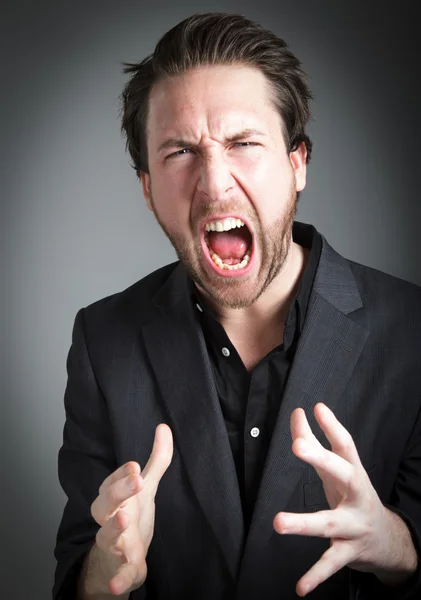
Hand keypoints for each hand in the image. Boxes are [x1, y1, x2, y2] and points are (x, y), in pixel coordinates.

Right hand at [88, 423, 172, 595]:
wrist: (119, 561)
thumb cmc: (131, 517)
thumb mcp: (146, 488)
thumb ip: (156, 460)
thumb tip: (163, 427)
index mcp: (114, 498)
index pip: (112, 482)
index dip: (122, 475)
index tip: (135, 465)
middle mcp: (109, 519)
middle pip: (104, 504)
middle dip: (118, 491)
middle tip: (135, 480)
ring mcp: (114, 544)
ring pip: (106, 536)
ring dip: (112, 529)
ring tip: (123, 519)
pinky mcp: (122, 568)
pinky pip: (118, 573)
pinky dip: (118, 578)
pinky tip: (119, 583)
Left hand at [273, 403, 408, 596]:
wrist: (388, 539)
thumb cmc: (353, 496)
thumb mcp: (337, 470)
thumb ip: (314, 443)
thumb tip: (298, 414)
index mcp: (353, 473)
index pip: (345, 445)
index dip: (331, 426)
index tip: (315, 408)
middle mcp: (358, 496)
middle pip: (343, 474)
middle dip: (321, 458)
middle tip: (297, 445)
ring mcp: (355, 525)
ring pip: (329, 523)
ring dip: (304, 523)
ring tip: (278, 522)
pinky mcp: (350, 552)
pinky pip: (330, 563)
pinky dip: (315, 576)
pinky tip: (299, 588)